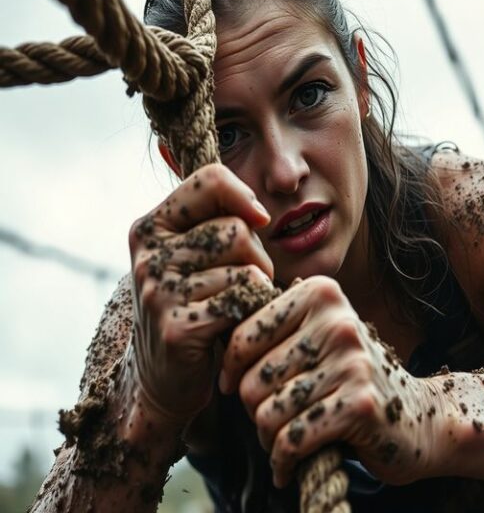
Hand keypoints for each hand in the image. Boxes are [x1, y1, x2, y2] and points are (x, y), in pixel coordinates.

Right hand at [127, 164, 273, 427]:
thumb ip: (218, 221)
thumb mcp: (195, 255)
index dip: (244, 196)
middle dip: (258, 256)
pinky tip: (238, 324)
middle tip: (243, 281)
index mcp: (150, 227)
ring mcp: (160, 292)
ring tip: (239, 304)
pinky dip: (254, 311)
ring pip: (247, 267)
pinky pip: (245, 301)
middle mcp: (149, 256)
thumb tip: (260, 213)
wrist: (165, 377)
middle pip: (238, 230)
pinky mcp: (179, 326)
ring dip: (259, 288)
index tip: (258, 220)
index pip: (209, 180)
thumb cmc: (194, 304)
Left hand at [219, 276, 442, 487]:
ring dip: (267, 439)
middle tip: (270, 422)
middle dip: (252, 412)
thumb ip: (274, 328)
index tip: (235, 387)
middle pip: (252, 380)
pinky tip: (287, 467)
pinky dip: (282, 461)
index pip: (243, 334)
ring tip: (282, 441)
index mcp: (321, 293)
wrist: (418, 417)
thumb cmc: (352, 379)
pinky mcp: (359, 404)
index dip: (230, 369)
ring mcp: (352, 361)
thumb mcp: (316, 338)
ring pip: (268, 413)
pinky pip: (292, 438)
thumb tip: (212, 332)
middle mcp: (337, 320)